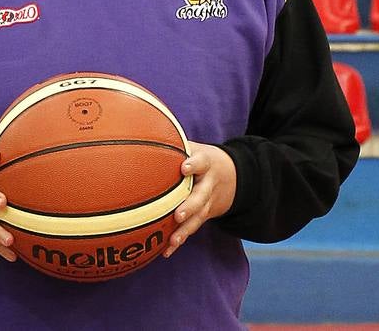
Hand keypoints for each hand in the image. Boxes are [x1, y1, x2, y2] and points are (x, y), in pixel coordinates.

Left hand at [163, 141, 236, 258]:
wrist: (234, 177)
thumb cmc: (201, 158)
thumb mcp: (194, 146)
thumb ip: (174, 142)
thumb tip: (144, 126)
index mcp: (205, 163)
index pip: (201, 162)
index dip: (193, 165)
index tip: (184, 168)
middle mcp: (208, 184)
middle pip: (201, 196)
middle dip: (190, 206)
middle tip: (178, 215)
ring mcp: (207, 202)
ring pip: (198, 218)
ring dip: (185, 230)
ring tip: (172, 241)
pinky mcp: (203, 216)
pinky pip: (192, 229)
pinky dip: (180, 240)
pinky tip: (166, 252)